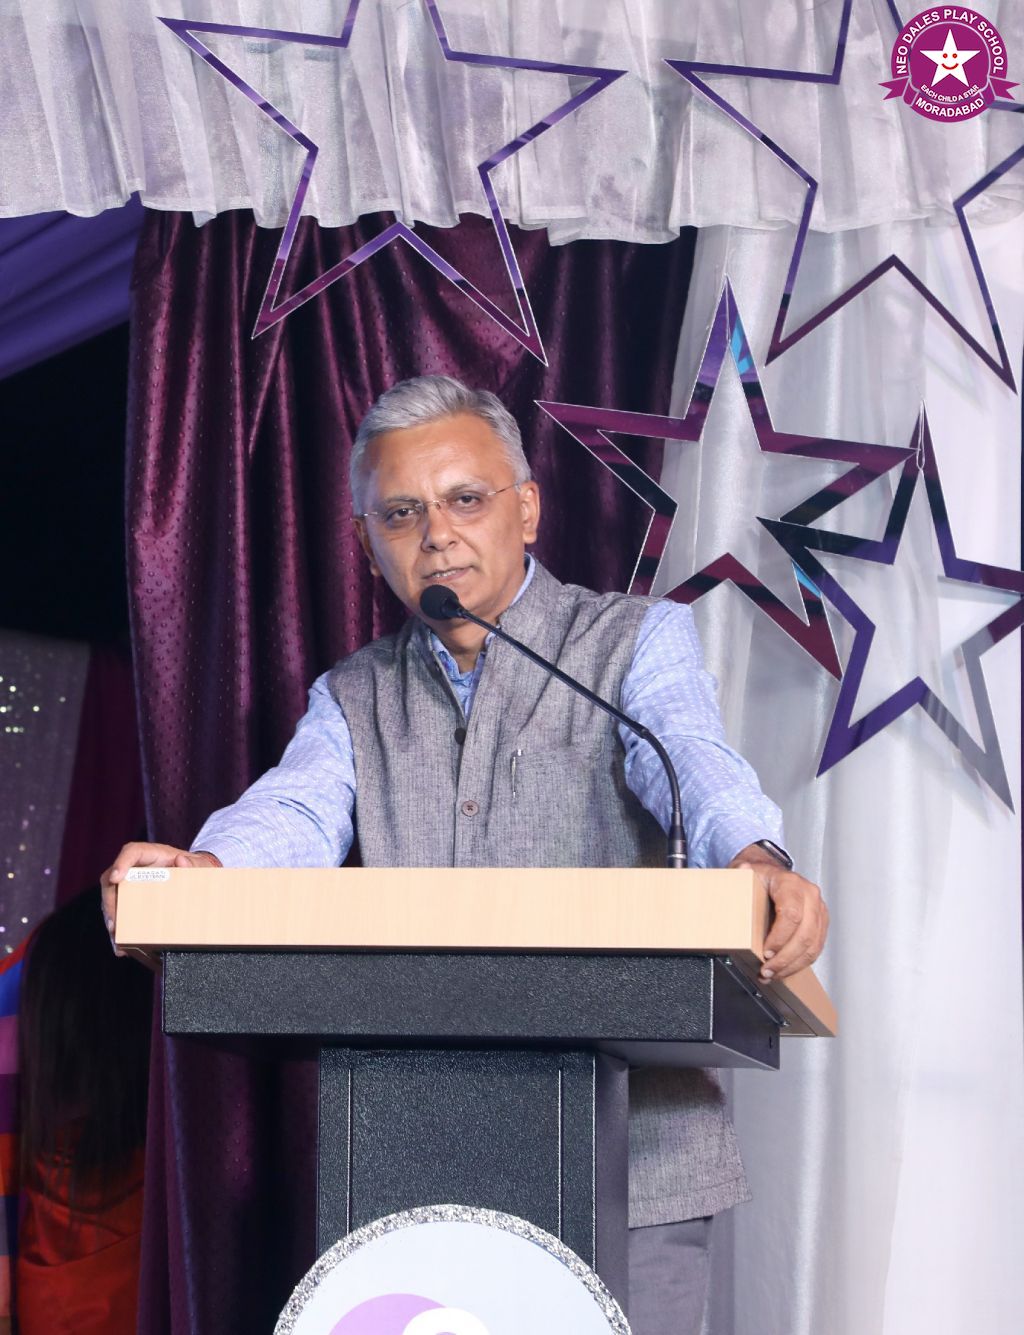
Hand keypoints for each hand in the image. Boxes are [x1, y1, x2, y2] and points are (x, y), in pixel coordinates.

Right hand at [100, 842, 220, 956]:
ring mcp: (131, 883)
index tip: (115, 878)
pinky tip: (122, 947)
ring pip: (112, 899)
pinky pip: (119, 913)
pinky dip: (119, 930)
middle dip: (110, 901)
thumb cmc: (195, 868)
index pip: (131, 852)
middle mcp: (137, 867)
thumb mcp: (200, 865)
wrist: (196, 878)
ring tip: (118, 940)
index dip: (120, 863)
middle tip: (114, 923)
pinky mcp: (131, 899)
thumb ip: (195, 864)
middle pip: (113, 879)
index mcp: (151, 854)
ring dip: (112, 920)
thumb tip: (181, 861)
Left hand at [729, 848, 828, 982]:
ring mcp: (818, 910)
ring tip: (772, 974)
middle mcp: (810, 895)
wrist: (772, 875)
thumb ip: (742, 875)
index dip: (779, 938)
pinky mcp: (820, 924)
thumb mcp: (747, 874)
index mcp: (792, 883)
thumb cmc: (759, 877)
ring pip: (813, 946)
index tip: (765, 952)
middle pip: (805, 935)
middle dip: (785, 958)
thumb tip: (740, 871)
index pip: (791, 914)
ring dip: (792, 965)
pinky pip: (815, 949)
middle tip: (766, 970)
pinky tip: (783, 970)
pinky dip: (798, 963)